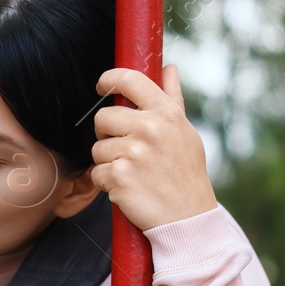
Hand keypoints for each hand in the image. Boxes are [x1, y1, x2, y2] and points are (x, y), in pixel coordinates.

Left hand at [89, 64, 218, 230]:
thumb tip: (169, 67)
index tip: (101, 86)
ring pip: (97, 149)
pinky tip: (128, 189)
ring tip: (133, 174)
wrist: (188, 217)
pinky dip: (107, 184)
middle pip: (103, 118)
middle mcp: (149, 128)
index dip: (109, 79)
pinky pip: (97, 173)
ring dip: (108, 163)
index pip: (129, 80)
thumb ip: (172, 99)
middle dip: (107, 135)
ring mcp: (133, 152)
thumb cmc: (186, 174)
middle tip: (126, 151)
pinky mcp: (119, 177)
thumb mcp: (185, 132)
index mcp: (165, 113)